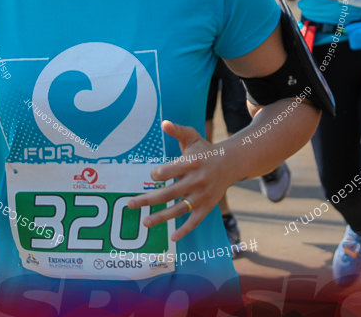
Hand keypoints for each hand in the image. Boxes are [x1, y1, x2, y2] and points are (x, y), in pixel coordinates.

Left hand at [125, 121, 229, 241]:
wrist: (231, 163)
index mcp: (191, 163)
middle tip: (130, 204)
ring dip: (161, 217)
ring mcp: (202, 196)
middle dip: (148, 200)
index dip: (158, 174)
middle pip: (169, 193)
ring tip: (144, 223)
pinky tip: (172, 238)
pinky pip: (195, 221)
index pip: (170, 171)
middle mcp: (197, 181)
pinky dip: (185, 230)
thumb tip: (163, 122)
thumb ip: (178, 131)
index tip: (152, 176)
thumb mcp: (193, 138)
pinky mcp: (206, 207)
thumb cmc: (205, 150)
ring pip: (179, 210)